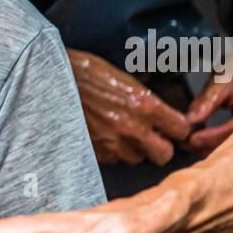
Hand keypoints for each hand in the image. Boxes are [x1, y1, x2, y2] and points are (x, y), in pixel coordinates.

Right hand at [68, 49, 189, 166]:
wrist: (51, 82)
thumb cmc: (86, 73)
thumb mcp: (125, 80)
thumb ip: (146, 101)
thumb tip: (160, 117)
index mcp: (145, 106)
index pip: (181, 130)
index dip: (178, 129)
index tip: (172, 127)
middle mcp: (132, 129)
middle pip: (164, 155)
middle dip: (161, 147)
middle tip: (153, 138)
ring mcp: (112, 144)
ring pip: (136, 159)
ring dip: (133, 150)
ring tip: (121, 133)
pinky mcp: (94, 153)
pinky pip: (113, 160)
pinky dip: (111, 151)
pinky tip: (103, 135)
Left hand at [185, 38, 232, 154]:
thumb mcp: (221, 78)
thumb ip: (207, 101)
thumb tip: (190, 122)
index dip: (212, 136)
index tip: (191, 139)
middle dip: (208, 146)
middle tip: (184, 143)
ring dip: (210, 146)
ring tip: (186, 142)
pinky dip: (216, 142)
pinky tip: (198, 138)